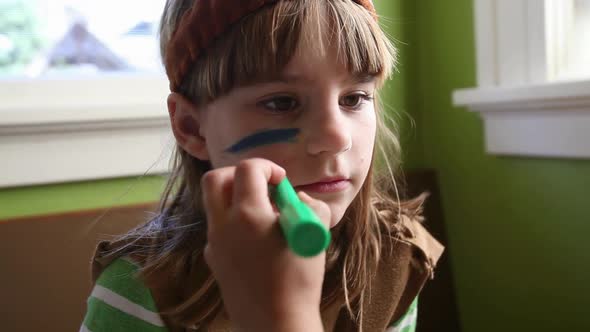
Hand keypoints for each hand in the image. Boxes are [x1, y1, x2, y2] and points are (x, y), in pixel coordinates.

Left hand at [202, 158, 329, 331]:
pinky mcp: (213, 260)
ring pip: (213, 204)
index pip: (248, 169)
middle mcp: (224, 224)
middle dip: (237, 175)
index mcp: (248, 214)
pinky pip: (217, 230)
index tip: (282, 181)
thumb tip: (298, 197)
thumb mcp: (314, 235)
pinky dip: (232, 224)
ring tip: (260, 214)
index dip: (268, 167)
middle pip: (214, 179)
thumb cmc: (299, 279)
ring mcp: (214, 243)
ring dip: (234, 199)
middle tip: (260, 186)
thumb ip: (311, 206)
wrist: (276, 322)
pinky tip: (253, 242)